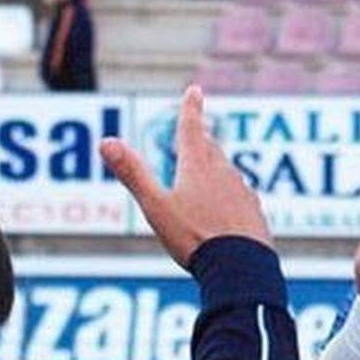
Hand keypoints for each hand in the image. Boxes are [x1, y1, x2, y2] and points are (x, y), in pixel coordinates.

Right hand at [101, 85, 269, 266]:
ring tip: (212, 166)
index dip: (191, 108)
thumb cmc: (195, 238)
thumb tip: (105, 142)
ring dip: (217, 165)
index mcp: (197, 167)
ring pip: (228, 171)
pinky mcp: (254, 213)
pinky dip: (232, 193)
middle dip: (202, 138)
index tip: (195, 90)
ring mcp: (243, 193)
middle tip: (199, 129)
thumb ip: (133, 174)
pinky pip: (241, 195)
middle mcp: (224, 173)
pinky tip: (231, 205)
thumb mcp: (156, 207)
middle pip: (211, 149)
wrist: (241, 268)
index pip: (191, 129)